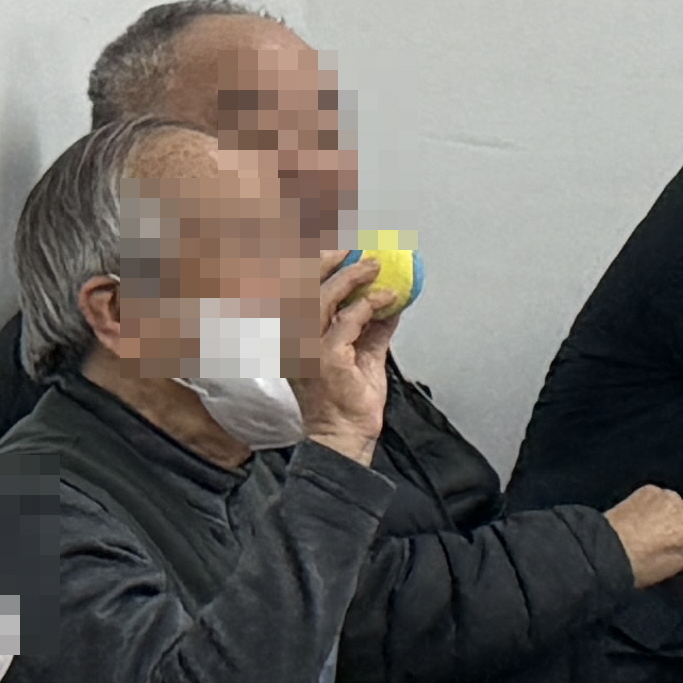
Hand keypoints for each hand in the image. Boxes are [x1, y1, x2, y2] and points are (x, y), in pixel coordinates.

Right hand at [288, 250, 393, 462]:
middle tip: (356, 251)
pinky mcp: (324, 358)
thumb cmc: (347, 401)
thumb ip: (373, 326)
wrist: (346, 436)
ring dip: (350, 277)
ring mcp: (305, 348)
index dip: (310, 262)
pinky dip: (369, 305)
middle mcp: (292, 339)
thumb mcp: (363, 353)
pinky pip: (347, 321)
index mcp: (294, 336)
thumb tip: (391, 300)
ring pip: (320, 297)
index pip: (291, 287)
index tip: (338, 246)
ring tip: (375, 267)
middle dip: (325, 260)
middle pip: (298, 284)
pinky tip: (388, 299)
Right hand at [608, 486, 682, 602]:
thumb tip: (652, 557)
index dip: (672, 545)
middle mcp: (673, 501)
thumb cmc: (601, 547)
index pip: (672, 520)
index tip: (668, 567)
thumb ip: (643, 538)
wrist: (602, 552)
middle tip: (682, 583)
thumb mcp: (624, 535)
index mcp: (653, 496)